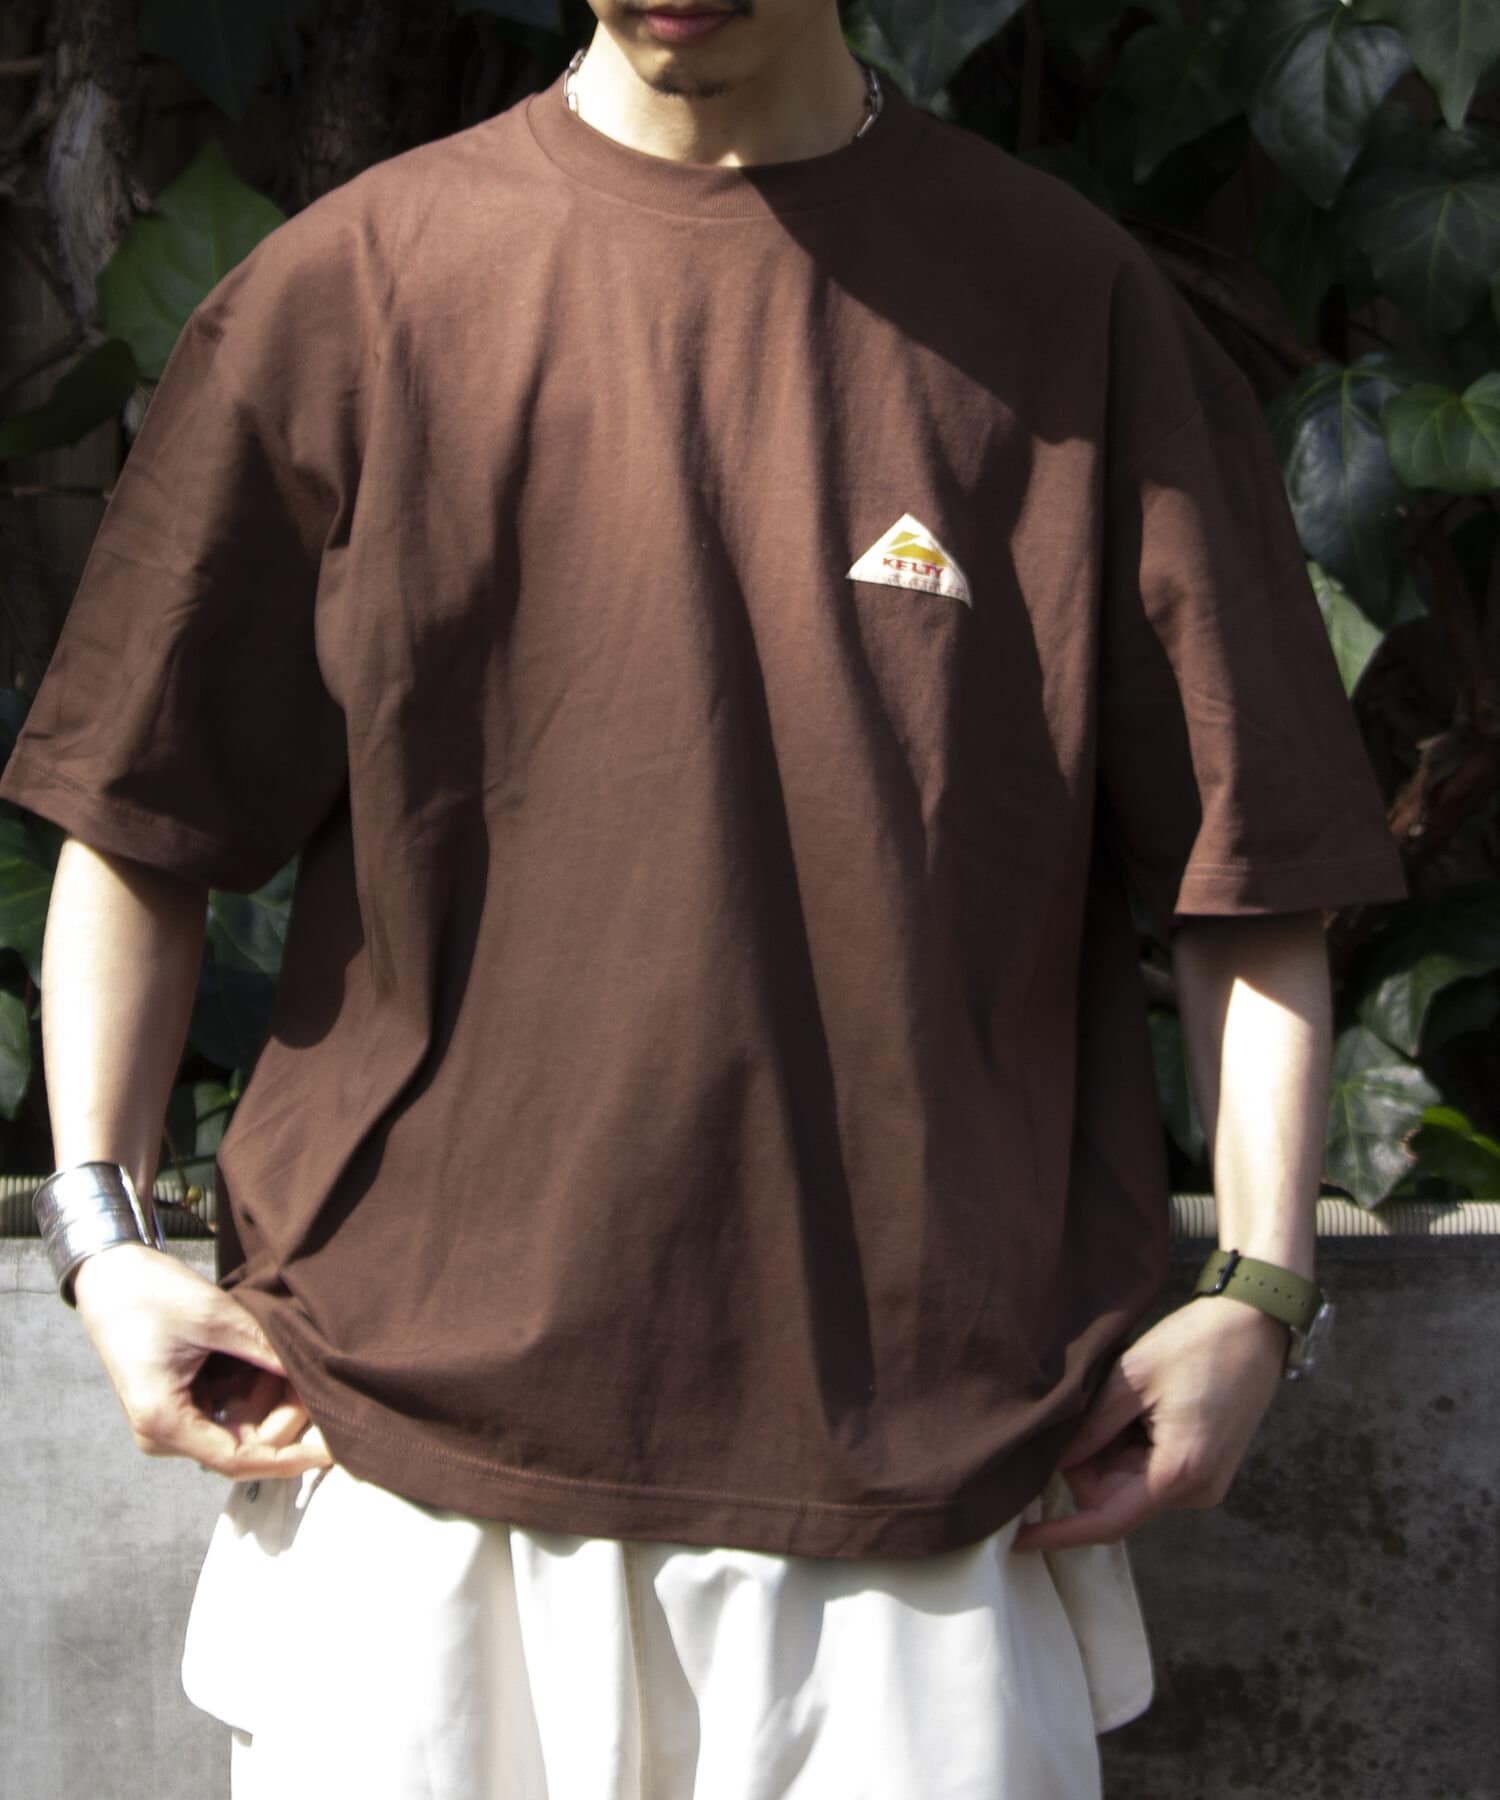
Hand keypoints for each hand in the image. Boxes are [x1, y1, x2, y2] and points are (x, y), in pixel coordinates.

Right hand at [73, 1244, 333, 1478]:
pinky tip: (265, 1357)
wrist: (109, 1274)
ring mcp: (172, 1420)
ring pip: (241, 1426)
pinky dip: (253, 1386)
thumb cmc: (150, 1294)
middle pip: (244, 1445)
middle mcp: (164, 1433)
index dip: (289, 1458)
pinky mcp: (181, 1402)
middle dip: (283, 1414)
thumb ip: (265, 1352)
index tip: (332, 1449)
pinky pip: (228, 1408)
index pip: (238, 1461)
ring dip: (270, 1396)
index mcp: (163, 1422)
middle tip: (308, 1372)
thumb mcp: (216, 1319)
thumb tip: (315, 1375)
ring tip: (283, 1354)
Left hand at [1012, 1297, 1285, 1551]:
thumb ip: (1091, 1429)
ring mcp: (1205, 1483)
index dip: (1060, 1532)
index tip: (1018, 1538)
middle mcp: (1196, 1492)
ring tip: (1127, 1398)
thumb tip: (1053, 1465)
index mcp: (1179, 1473)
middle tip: (1091, 1407)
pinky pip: (1151, 1471)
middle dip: (1088, 1463)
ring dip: (1111, 1451)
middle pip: (1115, 1499)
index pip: (1107, 1522)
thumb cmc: (1196, 1344)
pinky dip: (1130, 1446)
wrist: (1255, 1325)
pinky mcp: (1206, 1469)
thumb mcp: (1132, 1379)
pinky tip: (1141, 1406)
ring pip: (1130, 1484)